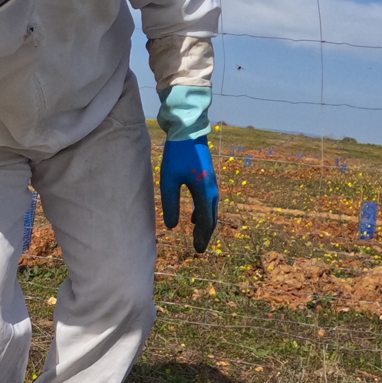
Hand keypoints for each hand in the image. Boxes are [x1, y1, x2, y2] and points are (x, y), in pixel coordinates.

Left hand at [160, 137, 218, 251]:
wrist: (189, 133)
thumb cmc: (177, 156)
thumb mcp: (169, 181)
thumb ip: (170, 204)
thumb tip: (172, 226)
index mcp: (204, 192)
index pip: (206, 221)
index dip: (201, 237)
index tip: (198, 250)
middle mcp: (212, 189)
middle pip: (211, 218)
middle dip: (205, 234)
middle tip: (199, 248)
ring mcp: (212, 183)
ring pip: (211, 209)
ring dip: (205, 224)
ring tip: (198, 236)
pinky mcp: (208, 178)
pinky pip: (208, 201)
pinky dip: (204, 212)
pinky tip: (195, 218)